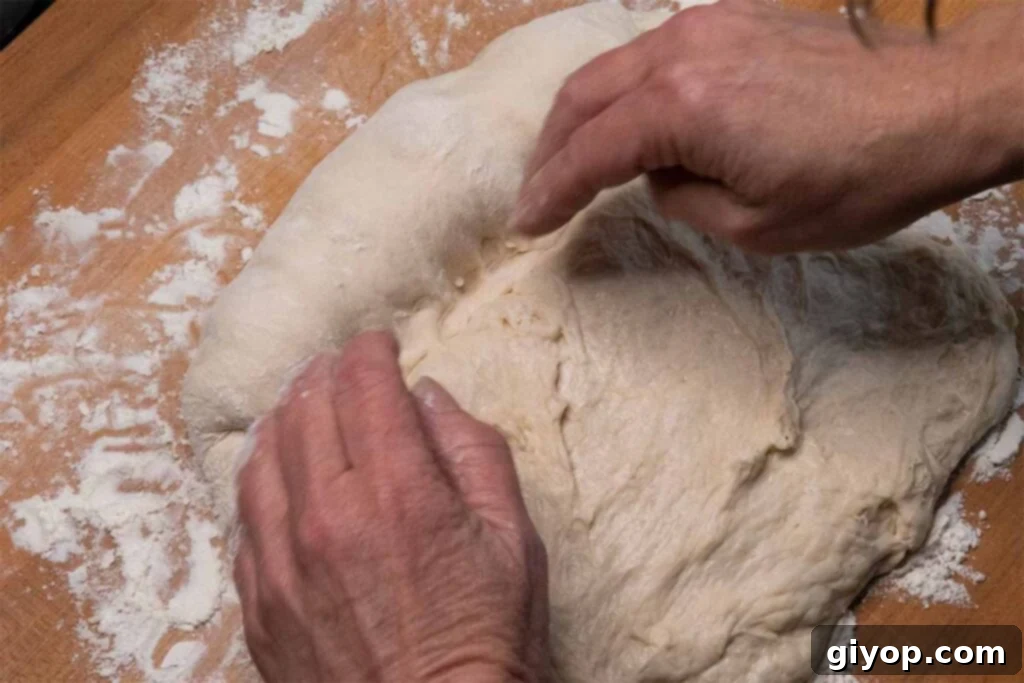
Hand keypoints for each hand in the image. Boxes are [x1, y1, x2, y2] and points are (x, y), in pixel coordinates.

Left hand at [234, 332, 549, 682]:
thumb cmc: (486, 639)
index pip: (365, 384)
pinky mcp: (262, 600)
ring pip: (262, 453)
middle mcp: (330, 516)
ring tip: (304, 401)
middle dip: (327, 371)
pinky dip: (258, 473)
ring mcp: (285, 561)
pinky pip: (244, 514)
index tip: (381, 344)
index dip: (371, 349)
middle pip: (307, 407)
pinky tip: (275, 466)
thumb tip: (431, 398)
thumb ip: (474, 452)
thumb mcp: (514, 539)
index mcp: (399, 493)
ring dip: (285, 413)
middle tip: (345, 366)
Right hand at [512, 0, 1023, 252]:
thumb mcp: (755, 225)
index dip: (550, 192)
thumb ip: (681, 200)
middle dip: (550, 149)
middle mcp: (683, 51)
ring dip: (581, 115)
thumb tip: (659, 175)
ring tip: (569, 159)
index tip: (526, 223)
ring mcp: (708, 25)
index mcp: (684, 107)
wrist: (937, 108)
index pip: (589, 152)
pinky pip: (651, 52)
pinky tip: (624, 116)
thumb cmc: (856, 178)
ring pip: (612, 67)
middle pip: (583, 97)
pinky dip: (623, 89)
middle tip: (536, 192)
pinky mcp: (734, 19)